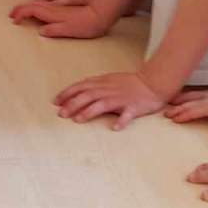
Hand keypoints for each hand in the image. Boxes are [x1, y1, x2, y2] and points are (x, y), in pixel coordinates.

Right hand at [8, 0, 110, 38]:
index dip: (20, 13)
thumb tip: (41, 31)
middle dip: (23, 7)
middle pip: (36, 3)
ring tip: (31, 6)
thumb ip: (54, 30)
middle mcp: (57, 3)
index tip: (13, 19)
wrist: (106, 9)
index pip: (32, 10)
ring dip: (36, 1)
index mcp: (53, 12)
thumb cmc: (89, 24)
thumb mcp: (70, 30)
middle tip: (15, 13)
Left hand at [53, 70, 168, 128]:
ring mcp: (121, 99)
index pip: (80, 86)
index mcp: (102, 83)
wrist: (152, 83)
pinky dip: (121, 121)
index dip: (66, 93)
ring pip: (102, 104)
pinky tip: (114, 127)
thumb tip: (74, 92)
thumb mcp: (108, 80)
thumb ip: (92, 85)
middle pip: (88, 96)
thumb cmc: (128, 83)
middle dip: (73, 104)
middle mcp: (109, 90)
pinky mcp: (133, 107)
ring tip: (78, 120)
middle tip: (61, 114)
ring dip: (89, 112)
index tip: (55, 102)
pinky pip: (127, 115)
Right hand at [166, 91, 207, 138]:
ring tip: (168, 104)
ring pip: (199, 95)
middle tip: (165, 113)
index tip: (176, 119)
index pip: (205, 108)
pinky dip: (191, 95)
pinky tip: (184, 98)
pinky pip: (204, 95)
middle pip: (198, 100)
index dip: (189, 112)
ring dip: (184, 99)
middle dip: (181, 106)